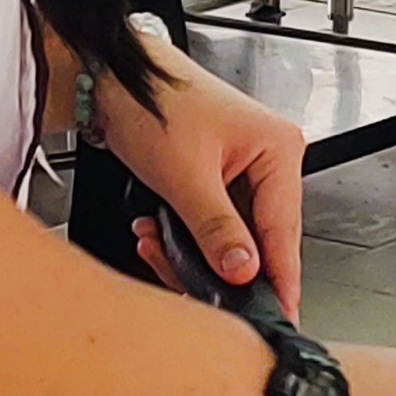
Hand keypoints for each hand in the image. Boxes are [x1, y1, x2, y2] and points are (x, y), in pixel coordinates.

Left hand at [97, 44, 306, 319]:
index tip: (279, 318)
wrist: (109, 77)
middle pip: (258, 242)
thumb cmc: (151, 99)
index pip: (286, 233)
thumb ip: (217, 229)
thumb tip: (244, 272)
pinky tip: (154, 230)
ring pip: (229, 240)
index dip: (279, 281)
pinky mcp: (215, 180)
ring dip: (190, 250)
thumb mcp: (185, 174)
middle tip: (181, 277)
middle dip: (215, 264)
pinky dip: (181, 235)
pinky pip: (210, 226)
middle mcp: (267, 161)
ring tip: (155, 241)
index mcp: (278, 149)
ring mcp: (242, 172)